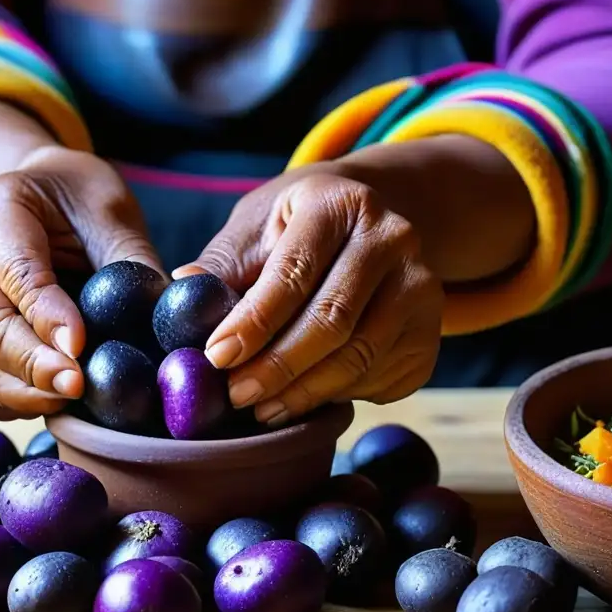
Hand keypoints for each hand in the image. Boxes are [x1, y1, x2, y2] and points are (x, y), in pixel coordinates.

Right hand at [0, 146, 162, 420]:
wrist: (38, 203)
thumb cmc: (79, 206)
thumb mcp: (112, 216)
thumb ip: (131, 266)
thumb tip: (160, 328)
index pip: (16, 272)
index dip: (47, 314)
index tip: (81, 345)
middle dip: (33, 364)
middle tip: (79, 385)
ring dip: (23, 393)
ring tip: (73, 399)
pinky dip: (15, 404)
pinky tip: (56, 402)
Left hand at [176, 163, 443, 425]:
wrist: (365, 226)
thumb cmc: (293, 230)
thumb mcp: (253, 230)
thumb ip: (219, 268)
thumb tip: (180, 299)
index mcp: (339, 203)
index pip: (294, 273)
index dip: (253, 322)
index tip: (216, 357)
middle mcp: (393, 238)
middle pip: (332, 321)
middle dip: (276, 366)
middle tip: (235, 395)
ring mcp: (423, 286)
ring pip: (360, 357)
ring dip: (304, 392)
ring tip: (261, 407)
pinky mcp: (431, 331)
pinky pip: (383, 377)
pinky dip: (338, 396)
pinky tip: (302, 398)